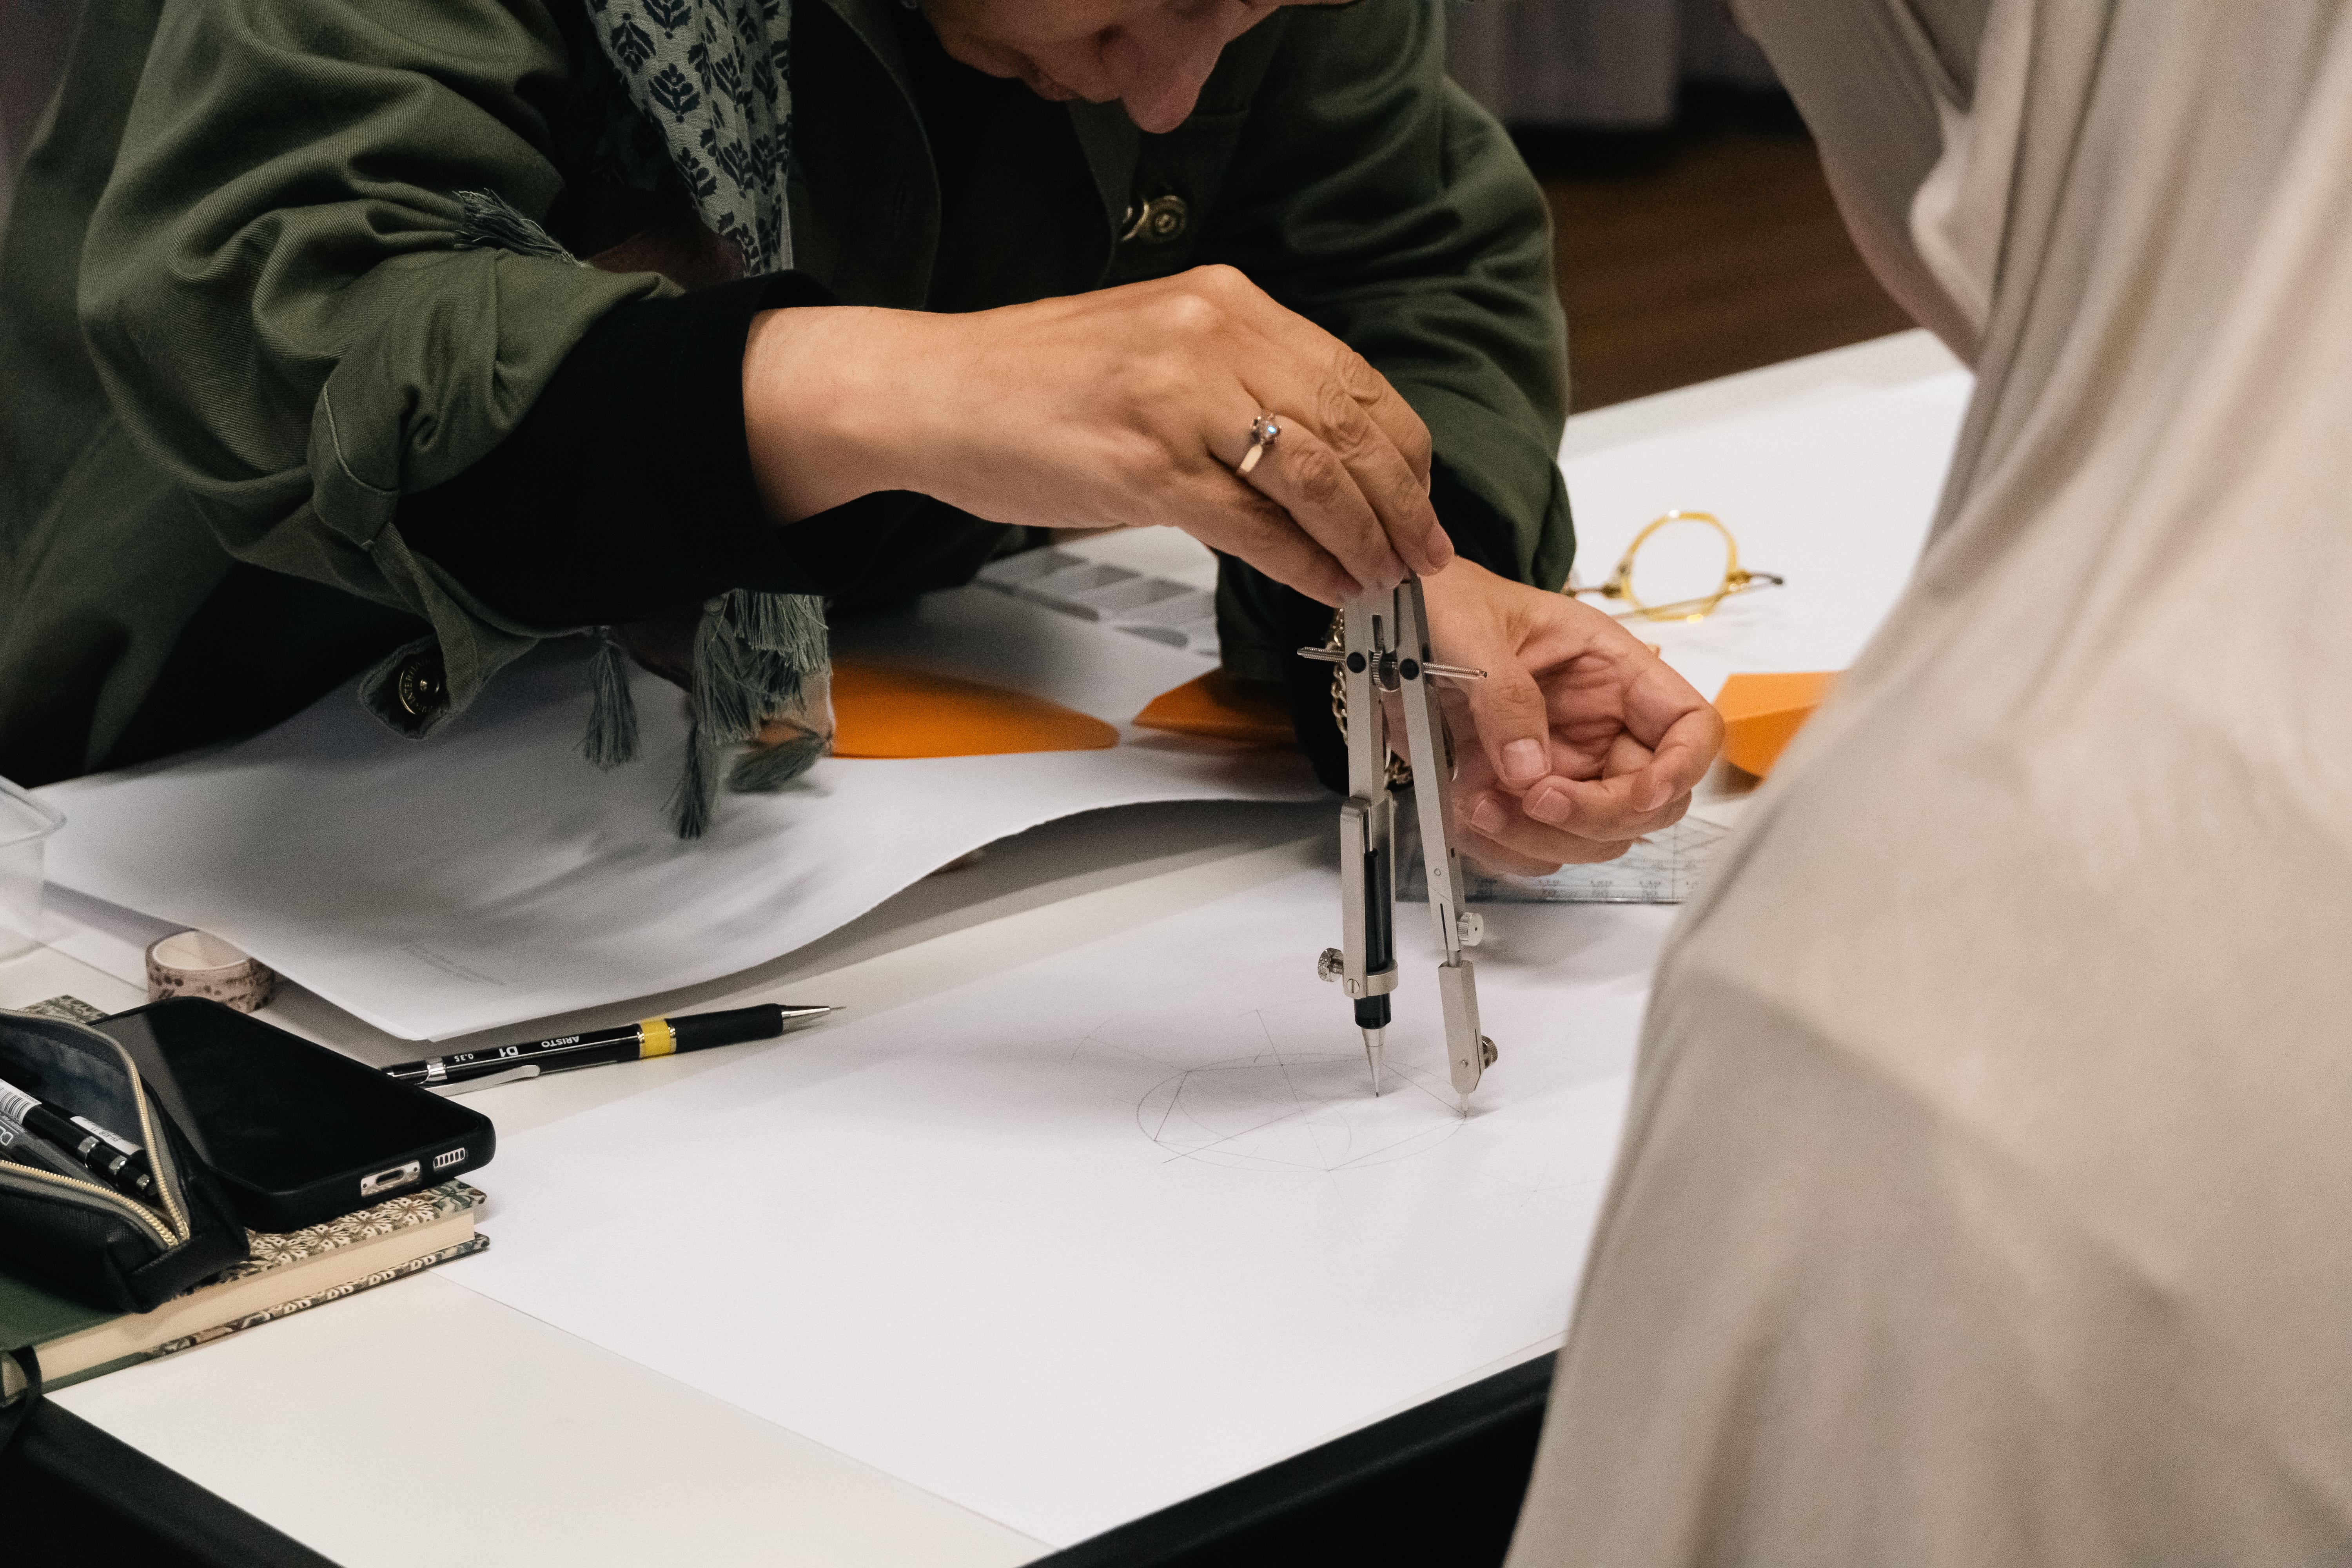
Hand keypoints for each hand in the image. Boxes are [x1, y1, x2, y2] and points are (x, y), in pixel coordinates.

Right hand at [741, 266, 1450, 605]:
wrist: (931, 392)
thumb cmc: (1032, 387)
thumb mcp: (1158, 359)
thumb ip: (1239, 391)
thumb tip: (1317, 464)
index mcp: (1224, 300)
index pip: (1354, 377)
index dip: (1403, 450)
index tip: (1421, 499)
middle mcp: (1212, 333)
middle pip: (1351, 425)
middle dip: (1401, 502)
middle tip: (1422, 553)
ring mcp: (1180, 395)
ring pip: (1315, 474)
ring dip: (1362, 538)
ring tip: (1380, 578)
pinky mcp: (1147, 461)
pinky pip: (1255, 522)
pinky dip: (1306, 562)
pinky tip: (1328, 585)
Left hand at [1396, 561, 1721, 875]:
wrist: (1394, 623)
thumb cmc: (1446, 604)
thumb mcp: (1469, 629)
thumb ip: (1503, 694)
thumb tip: (1528, 768)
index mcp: (1613, 671)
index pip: (1691, 728)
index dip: (1680, 770)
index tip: (1636, 795)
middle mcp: (1601, 726)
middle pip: (1647, 805)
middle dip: (1594, 818)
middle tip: (1530, 801)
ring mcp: (1563, 768)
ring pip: (1591, 839)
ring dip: (1538, 839)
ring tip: (1476, 803)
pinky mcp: (1517, 797)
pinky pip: (1533, 848)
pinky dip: (1501, 849)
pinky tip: (1463, 809)